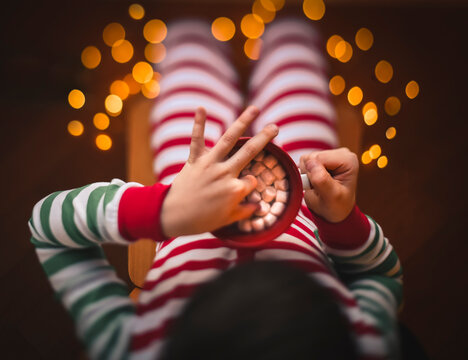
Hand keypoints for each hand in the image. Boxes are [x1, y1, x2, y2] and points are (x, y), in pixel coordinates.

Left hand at [161, 106, 278, 236]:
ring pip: (229, 139)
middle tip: (276, 127)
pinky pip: (197, 140)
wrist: (172, 216)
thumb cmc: (201, 221)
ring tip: (254, 108)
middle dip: (264, 138)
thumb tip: (258, 206)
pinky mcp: (194, 160)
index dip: (249, 186)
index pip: (251, 181)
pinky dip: (198, 124)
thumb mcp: (227, 220)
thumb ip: (244, 211)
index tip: (241, 191)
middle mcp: (225, 173)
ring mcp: (209, 164)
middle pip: (250, 151)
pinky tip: (201, 107)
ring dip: (242, 122)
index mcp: (235, 189)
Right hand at [299, 148, 358, 222]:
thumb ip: (322, 180)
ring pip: (306, 159)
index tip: (322, 187)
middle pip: (312, 157)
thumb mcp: (331, 197)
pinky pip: (305, 162)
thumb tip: (311, 163)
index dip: (313, 174)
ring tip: (319, 186)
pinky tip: (316, 181)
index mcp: (348, 160)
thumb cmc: (337, 206)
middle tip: (320, 188)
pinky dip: (306, 174)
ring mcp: (331, 154)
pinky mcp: (323, 157)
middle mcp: (341, 154)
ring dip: (308, 175)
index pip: (318, 158)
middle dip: (310, 174)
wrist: (336, 211)